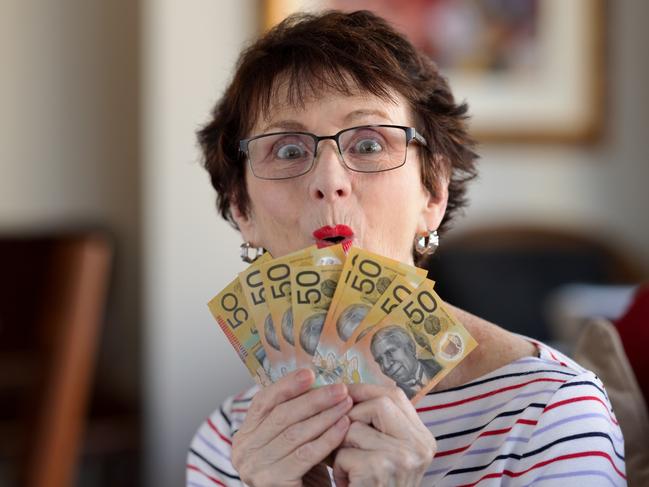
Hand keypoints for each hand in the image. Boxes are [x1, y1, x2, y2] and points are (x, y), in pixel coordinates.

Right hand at [231, 368, 351, 485]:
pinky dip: (327, 438)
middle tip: (340, 389)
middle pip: (281, 415)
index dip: (287, 385)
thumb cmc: (302, 473)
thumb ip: (296, 416)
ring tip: (346, 404)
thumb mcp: (292, 440)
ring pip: (294, 433)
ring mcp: (255, 469)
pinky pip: (304, 455)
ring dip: (324, 416)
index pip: (263, 402)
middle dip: (314, 399)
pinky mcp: (272, 483)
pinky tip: (343, 427)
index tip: (310, 372)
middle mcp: (244, 452)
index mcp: (245, 436)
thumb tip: (317, 381)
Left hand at [332, 384, 435, 486]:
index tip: (345, 391)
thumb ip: (379, 425)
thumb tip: (345, 389)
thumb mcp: (387, 454)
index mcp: (423, 438)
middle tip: (342, 434)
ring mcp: (402, 458)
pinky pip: (345, 451)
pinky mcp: (380, 470)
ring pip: (355, 427)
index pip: (396, 395)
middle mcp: (419, 446)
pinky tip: (348, 482)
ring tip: (349, 468)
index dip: (367, 390)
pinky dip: (339, 467)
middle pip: (379, 403)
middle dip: (352, 415)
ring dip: (342, 447)